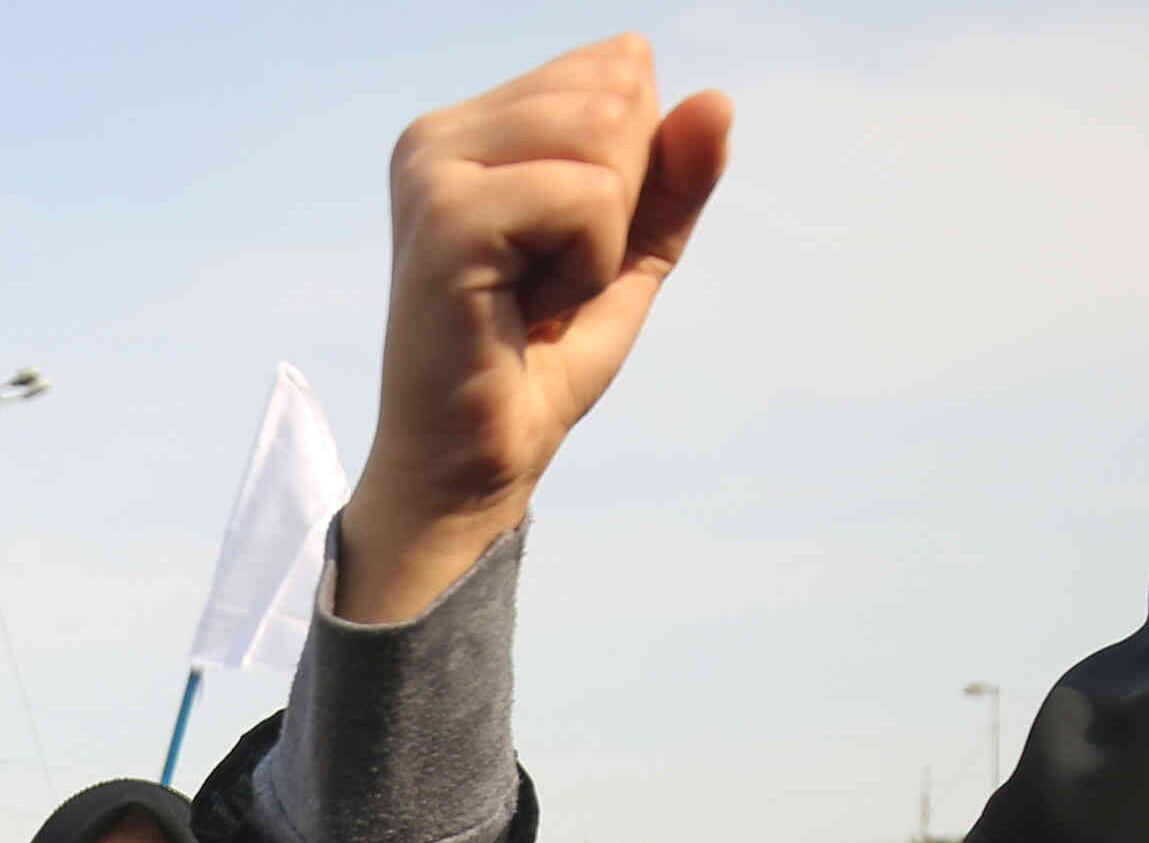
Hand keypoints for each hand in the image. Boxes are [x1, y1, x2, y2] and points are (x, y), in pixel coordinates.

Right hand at [341, 35, 730, 624]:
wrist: (473, 469)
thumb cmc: (537, 364)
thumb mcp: (628, 253)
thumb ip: (674, 176)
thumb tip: (715, 100)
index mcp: (469, 127)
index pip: (618, 68)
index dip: (628, 172)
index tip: (557, 254)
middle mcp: (436, 135)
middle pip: (616, 94)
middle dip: (619, 202)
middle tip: (548, 283)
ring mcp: (432, 171)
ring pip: (606, 134)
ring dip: (601, 238)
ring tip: (536, 297)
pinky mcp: (447, 219)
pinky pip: (586, 198)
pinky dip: (586, 268)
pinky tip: (527, 312)